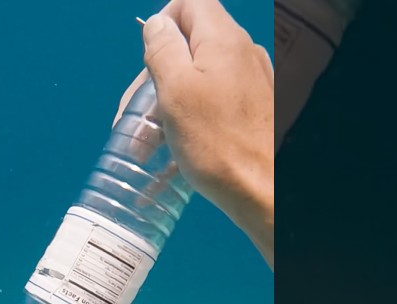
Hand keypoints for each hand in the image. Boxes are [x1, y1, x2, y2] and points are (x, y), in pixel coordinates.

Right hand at [116, 0, 273, 264]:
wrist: (263, 191)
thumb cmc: (216, 143)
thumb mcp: (175, 90)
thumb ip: (163, 48)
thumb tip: (158, 24)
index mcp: (222, 39)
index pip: (189, 2)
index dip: (162, 23)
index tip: (149, 60)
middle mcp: (241, 53)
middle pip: (189, 44)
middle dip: (154, 75)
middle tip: (133, 116)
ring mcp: (250, 83)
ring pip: (197, 80)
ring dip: (164, 107)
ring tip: (142, 147)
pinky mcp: (252, 112)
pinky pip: (211, 105)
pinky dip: (186, 123)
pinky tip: (167, 158)